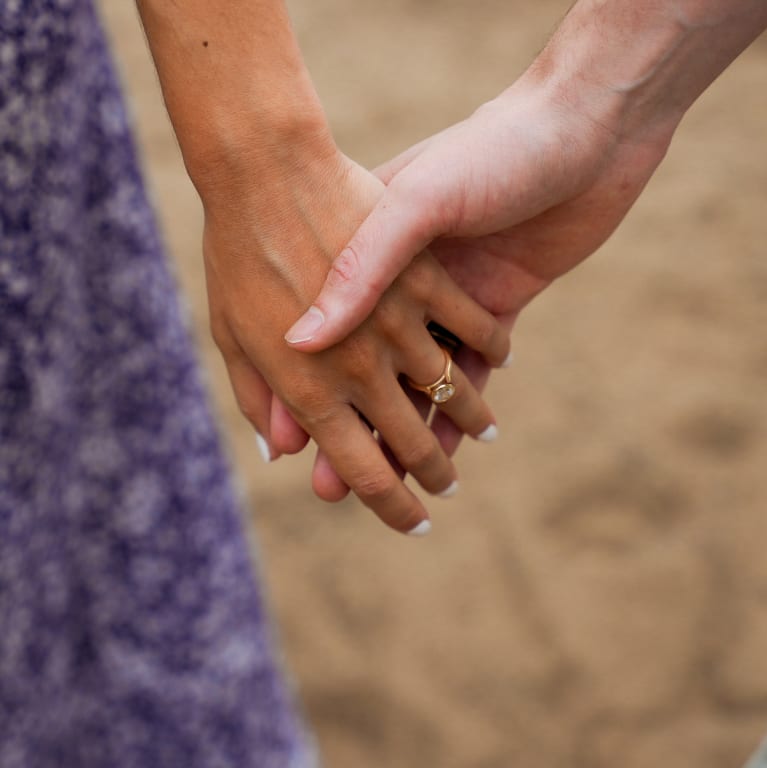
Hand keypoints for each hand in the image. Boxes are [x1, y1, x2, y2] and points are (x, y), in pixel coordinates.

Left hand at [202, 149, 508, 533]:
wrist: (269, 168)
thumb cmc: (235, 250)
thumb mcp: (231, 332)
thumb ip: (259, 395)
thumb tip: (280, 452)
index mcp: (313, 389)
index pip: (363, 470)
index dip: (390, 504)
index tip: (412, 524)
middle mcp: (363, 367)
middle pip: (412, 440)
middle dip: (433, 472)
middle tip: (446, 489)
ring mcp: (401, 324)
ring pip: (451, 388)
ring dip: (472, 418)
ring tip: (487, 434)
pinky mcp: (431, 279)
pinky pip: (473, 326)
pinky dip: (489, 348)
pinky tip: (501, 361)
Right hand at [284, 76, 674, 453]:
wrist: (582, 128)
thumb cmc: (488, 151)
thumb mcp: (415, 201)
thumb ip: (360, 270)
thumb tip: (299, 343)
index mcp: (369, 253)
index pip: (325, 343)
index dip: (309, 400)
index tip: (292, 455)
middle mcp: (403, 283)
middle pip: (367, 374)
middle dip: (354, 433)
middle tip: (334, 492)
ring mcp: (449, 299)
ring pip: (421, 381)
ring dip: (408, 432)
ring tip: (395, 484)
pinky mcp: (496, 306)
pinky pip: (473, 367)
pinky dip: (464, 406)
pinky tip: (454, 445)